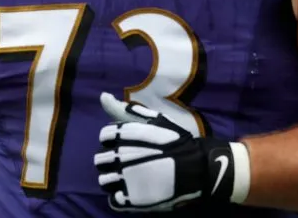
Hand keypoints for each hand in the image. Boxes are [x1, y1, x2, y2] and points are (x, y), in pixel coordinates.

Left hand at [93, 93, 240, 211]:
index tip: (128, 143)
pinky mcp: (130, 199)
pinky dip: (121, 197)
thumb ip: (125, 110)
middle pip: (101, 159)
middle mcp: (119, 156)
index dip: (115, 140)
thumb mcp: (153, 120)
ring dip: (114, 180)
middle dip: (112, 160)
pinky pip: (113, 199)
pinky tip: (133, 191)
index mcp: (124, 136)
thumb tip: (103, 96)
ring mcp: (124, 179)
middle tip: (129, 162)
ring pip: (104, 181)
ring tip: (130, 178)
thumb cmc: (175, 142)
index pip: (104, 137)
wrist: (196, 168)